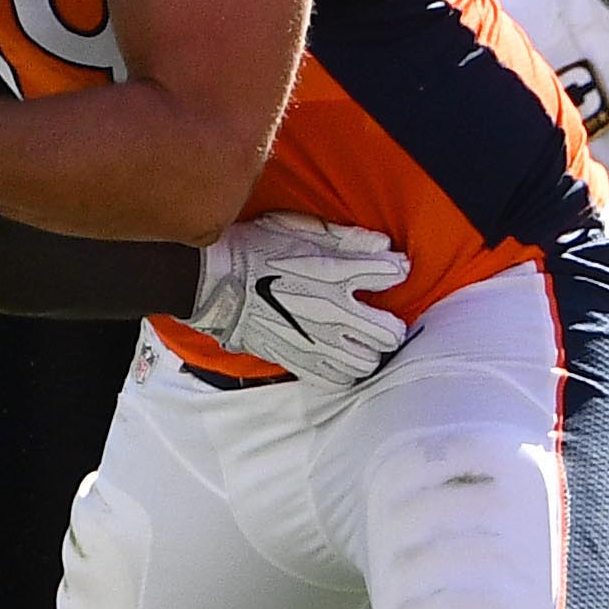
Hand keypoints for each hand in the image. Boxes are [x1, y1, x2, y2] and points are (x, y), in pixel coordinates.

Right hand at [190, 214, 412, 386]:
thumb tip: (385, 248)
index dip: (395, 270)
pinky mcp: (297, 360)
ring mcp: (316, 342)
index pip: (388, 274)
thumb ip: (347, 238)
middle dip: (390, 325)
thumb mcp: (299, 229)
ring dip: (370, 352)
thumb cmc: (255, 249)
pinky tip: (338, 357)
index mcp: (334, 273)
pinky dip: (344, 371)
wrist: (214, 281)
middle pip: (388, 334)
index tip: (390, 270)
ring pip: (366, 362)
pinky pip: (336, 379)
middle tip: (380, 318)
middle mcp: (331, 313)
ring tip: (360, 341)